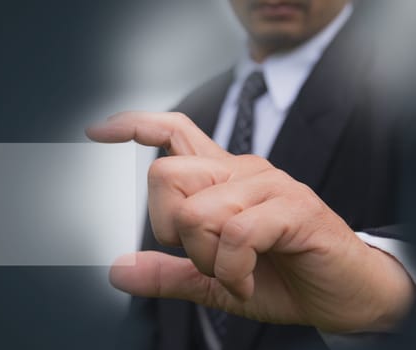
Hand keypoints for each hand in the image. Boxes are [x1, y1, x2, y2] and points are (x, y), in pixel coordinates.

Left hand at [86, 111, 413, 332]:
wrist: (343, 294)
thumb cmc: (280, 277)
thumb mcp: (212, 279)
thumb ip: (167, 273)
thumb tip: (118, 270)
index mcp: (221, 180)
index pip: (173, 132)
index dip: (135, 125)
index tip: (97, 130)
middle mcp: (241, 172)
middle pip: (165, 174)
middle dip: (168, 228)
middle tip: (204, 256)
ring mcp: (268, 185)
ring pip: (196, 212)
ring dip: (208, 259)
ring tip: (236, 273)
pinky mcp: (292, 208)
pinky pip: (235, 234)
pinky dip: (233, 271)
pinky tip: (249, 282)